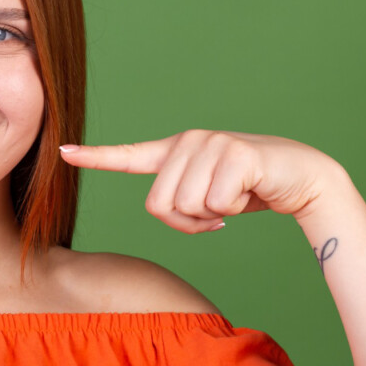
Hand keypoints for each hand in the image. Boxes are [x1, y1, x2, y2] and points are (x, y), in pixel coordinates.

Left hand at [60, 129, 345, 233]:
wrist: (302, 179)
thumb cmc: (250, 190)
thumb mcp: (206, 199)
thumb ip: (180, 202)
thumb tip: (166, 209)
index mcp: (175, 152)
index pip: (128, 156)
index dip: (95, 158)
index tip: (63, 152)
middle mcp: (188, 141)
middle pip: (159, 206)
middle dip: (187, 223)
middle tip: (216, 213)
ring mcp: (211, 144)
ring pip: (185, 207)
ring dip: (212, 217)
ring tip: (234, 198)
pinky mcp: (234, 153)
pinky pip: (215, 204)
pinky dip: (234, 210)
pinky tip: (251, 191)